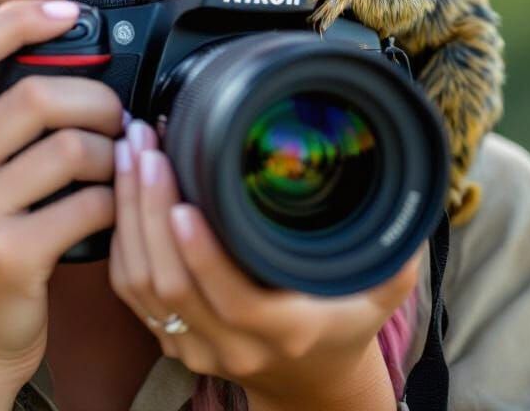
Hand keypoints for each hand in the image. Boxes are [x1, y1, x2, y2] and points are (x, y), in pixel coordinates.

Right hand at [0, 0, 124, 408]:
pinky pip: (89, 204)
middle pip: (37, 95)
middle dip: (97, 100)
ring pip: (73, 148)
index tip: (66, 13)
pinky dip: (115, 203)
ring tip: (118, 168)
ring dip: (115, 156)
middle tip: (117, 118)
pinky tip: (111, 211)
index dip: (18, 19)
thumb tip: (63, 65)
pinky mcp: (11, 255)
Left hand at [108, 118, 423, 406]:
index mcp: (283, 328)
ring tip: (128, 152)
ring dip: (126, 214)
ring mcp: (193, 345)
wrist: (310, 385)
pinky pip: (129, 290)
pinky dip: (119, 237)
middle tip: (145, 145)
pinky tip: (121, 189)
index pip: (230, 296)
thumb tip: (410, 198)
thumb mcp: (378, 292)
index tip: (184, 200)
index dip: (202, 252)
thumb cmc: (342, 327)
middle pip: (169, 282)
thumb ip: (391, 251)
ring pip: (140, 283)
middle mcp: (230, 343)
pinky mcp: (167, 337)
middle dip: (148, 207)